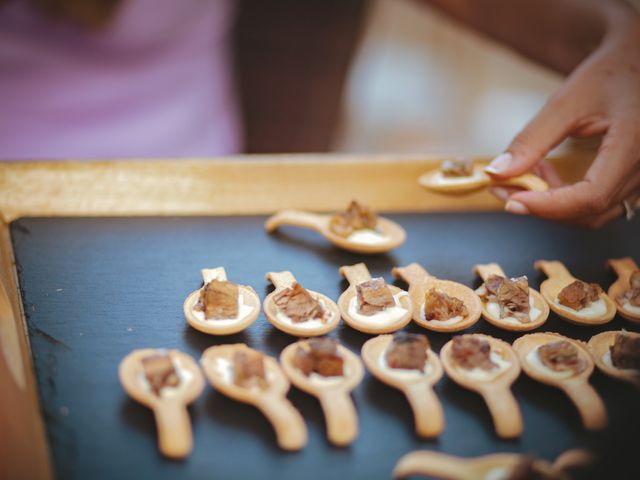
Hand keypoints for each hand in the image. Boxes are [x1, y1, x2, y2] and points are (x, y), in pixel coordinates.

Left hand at [485, 19, 639, 227]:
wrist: (639, 61)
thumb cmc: (610, 74)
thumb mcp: (566, 103)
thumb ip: (530, 141)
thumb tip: (497, 173)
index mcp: (634, 144)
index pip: (591, 196)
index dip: (547, 206)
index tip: (510, 201)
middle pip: (589, 211)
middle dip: (542, 206)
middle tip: (504, 188)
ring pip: (593, 212)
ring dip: (553, 204)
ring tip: (527, 173)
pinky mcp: (634, 179)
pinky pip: (599, 202)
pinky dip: (566, 197)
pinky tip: (546, 173)